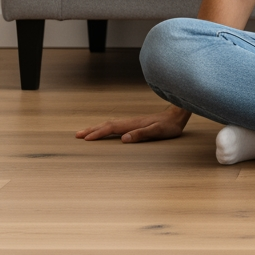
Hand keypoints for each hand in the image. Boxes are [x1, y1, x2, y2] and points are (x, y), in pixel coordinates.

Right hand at [75, 105, 190, 142]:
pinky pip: (115, 126)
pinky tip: (104, 130)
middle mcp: (130, 122)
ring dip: (97, 128)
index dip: (98, 133)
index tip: (85, 139)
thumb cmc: (169, 126)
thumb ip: (142, 134)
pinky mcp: (134, 124)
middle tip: (77, 135)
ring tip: (85, 132)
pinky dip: (106, 128)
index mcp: (132, 124)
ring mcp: (131, 122)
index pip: (111, 128)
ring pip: (110, 124)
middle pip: (107, 125)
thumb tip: (124, 138)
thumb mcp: (157, 132)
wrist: (177, 116)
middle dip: (92, 130)